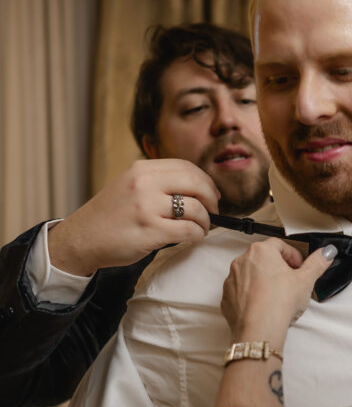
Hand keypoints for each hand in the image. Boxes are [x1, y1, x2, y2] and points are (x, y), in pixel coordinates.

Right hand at [48, 159, 219, 275]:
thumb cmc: (108, 216)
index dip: (206, 181)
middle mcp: (145, 184)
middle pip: (196, 184)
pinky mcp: (151, 231)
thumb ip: (157, 182)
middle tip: (215, 211)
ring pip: (195, 209)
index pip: (186, 167)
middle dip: (212, 199)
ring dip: (206, 221)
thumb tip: (196, 188)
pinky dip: (198, 235)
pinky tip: (194, 238)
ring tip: (202, 228)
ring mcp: (148, 207)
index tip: (212, 193)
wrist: (80, 239)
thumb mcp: (129, 185)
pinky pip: (188, 230)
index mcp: (141, 169)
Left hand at [221, 239, 336, 346]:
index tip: (300, 267)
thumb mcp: (306, 280)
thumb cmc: (279, 303)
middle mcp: (242, 261)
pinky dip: (252, 295)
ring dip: (264, 281)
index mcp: (261, 251)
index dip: (294, 256)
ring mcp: (232, 279)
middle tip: (291, 282)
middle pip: (265, 258)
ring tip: (278, 296)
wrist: (258, 329)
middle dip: (279, 268)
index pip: (281, 245)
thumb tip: (326, 253)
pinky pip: (241, 291)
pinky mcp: (227, 297)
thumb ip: (317, 263)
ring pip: (251, 274)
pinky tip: (264, 306)